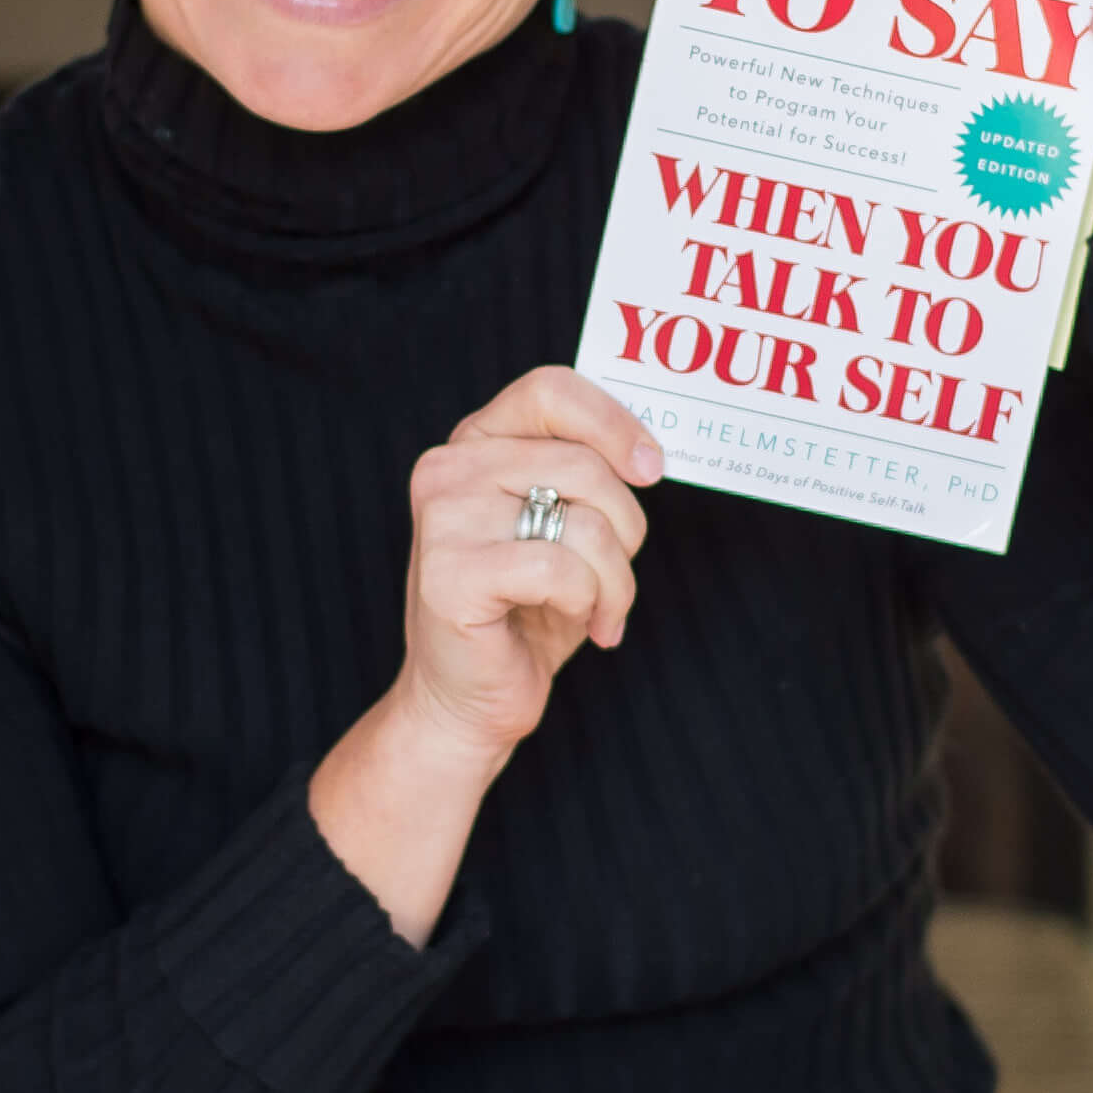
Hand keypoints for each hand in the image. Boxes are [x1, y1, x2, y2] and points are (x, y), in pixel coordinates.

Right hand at [387, 367, 661, 758]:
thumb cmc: (523, 614)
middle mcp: (448, 470)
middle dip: (627, 530)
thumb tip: (646, 453)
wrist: (466, 702)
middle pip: (584, 466)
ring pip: (584, 521)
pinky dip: (588, 603)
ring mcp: (442, 520)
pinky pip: (562, 570)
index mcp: (475, 444)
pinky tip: (576, 626)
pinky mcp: (449, 575)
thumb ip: (584, 476)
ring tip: (598, 611)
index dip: (613, 423)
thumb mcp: (560, 527)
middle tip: (616, 578)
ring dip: (615, 580)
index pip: (550, 390)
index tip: (650, 468)